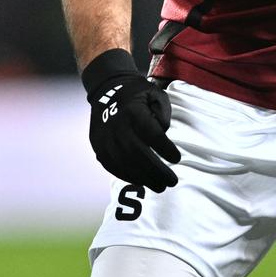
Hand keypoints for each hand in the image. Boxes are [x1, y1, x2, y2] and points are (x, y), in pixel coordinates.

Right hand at [82, 49, 180, 190]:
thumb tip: (163, 133)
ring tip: (160, 186)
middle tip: (172, 181)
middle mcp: (117, 126)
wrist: (107, 90)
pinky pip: (113, 167)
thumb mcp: (156, 94)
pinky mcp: (98, 147)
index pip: (152, 135)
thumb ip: (163, 113)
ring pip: (125, 164)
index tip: (177, 159)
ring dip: (144, 178)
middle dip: (157, 171)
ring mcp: (105, 139)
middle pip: (138, 154)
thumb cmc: (138, 95)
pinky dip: (129, 177)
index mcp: (133, 112)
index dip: (165, 149)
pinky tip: (142, 181)